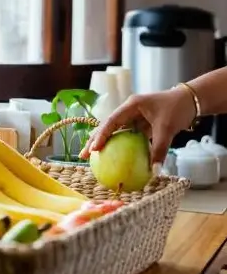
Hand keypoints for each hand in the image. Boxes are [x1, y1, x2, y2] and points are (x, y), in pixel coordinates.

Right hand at [80, 86, 196, 167]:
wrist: (190, 101)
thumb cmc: (177, 109)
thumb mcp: (167, 128)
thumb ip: (159, 149)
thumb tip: (153, 172)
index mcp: (132, 105)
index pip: (112, 120)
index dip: (101, 134)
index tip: (95, 149)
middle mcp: (130, 110)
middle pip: (108, 125)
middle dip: (95, 139)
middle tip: (84, 155)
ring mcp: (134, 117)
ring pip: (115, 131)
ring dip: (105, 143)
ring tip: (93, 158)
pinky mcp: (140, 124)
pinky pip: (127, 137)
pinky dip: (120, 147)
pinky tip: (115, 160)